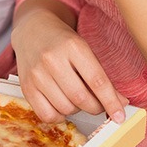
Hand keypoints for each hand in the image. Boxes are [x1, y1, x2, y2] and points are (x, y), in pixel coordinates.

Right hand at [12, 4, 127, 123]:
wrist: (32, 30)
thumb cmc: (62, 41)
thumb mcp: (84, 50)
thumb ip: (101, 76)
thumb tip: (120, 103)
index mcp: (73, 46)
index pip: (97, 81)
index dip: (111, 102)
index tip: (120, 115)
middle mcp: (52, 59)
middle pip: (81, 98)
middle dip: (96, 107)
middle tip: (98, 103)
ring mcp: (37, 74)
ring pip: (66, 108)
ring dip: (77, 110)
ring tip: (76, 97)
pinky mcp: (26, 87)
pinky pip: (47, 115)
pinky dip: (59, 116)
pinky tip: (62, 104)